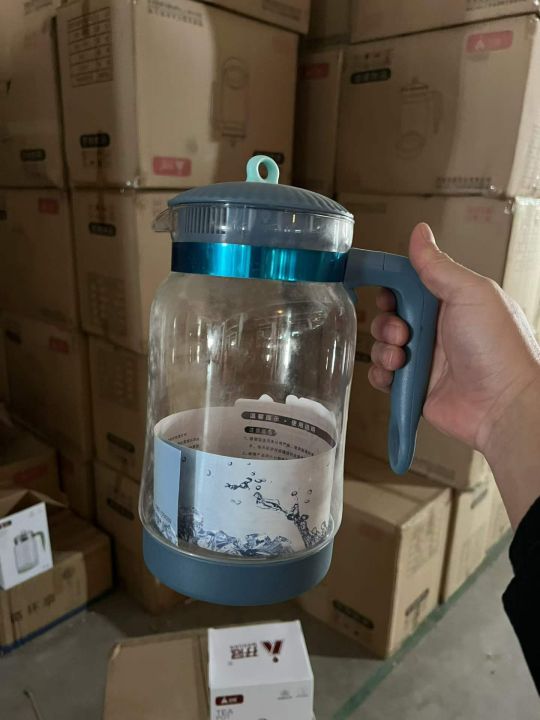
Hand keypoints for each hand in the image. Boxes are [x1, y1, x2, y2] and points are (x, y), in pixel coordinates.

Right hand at [368, 223, 539, 456]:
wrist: (503, 404)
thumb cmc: (498, 347)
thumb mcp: (470, 294)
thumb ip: (438, 266)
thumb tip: (420, 232)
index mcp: (449, 301)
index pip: (407, 284)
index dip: (390, 285)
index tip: (378, 287)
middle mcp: (435, 329)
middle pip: (389, 315)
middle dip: (385, 321)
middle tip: (402, 331)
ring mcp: (423, 359)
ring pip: (382, 345)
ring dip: (383, 349)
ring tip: (402, 358)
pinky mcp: (413, 386)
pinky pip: (382, 376)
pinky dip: (381, 375)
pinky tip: (396, 375)